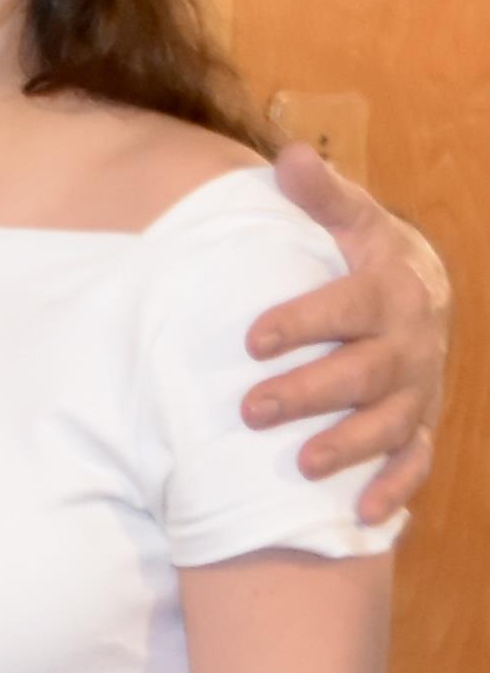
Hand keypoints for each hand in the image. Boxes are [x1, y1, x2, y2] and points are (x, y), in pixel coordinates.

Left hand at [250, 144, 447, 520]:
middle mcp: (408, 345)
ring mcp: (416, 391)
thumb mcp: (351, 222)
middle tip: (252, 409)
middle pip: (364, 373)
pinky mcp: (417, 427)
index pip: (348, 306)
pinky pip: (415, 464)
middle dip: (311, 392)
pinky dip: (395, 489)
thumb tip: (288, 156)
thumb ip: (320, 196)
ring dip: (348, 446)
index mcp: (390, 291)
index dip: (304, 321)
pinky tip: (367, 516)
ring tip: (301, 465)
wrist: (420, 299)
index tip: (251, 338)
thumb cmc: (365, 260)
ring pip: (389, 424)